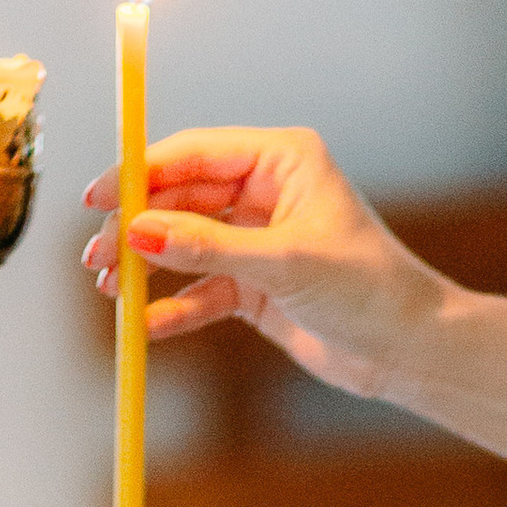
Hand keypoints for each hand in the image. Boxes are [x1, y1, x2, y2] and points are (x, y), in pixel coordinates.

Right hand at [81, 125, 443, 398]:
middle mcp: (268, 192)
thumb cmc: (370, 291)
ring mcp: (260, 239)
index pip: (194, 155)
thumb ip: (209, 247)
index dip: (141, 173)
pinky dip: (175, 307)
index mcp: (283, 160)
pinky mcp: (257, 285)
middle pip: (180, 198)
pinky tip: (148, 326)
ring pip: (185, 244)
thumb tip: (139, 232)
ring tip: (110, 290)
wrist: (410, 351)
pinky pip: (202, 290)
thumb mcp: (285, 264)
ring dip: (147, 267)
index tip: (98, 198)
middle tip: (97, 256)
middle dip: (137, 227)